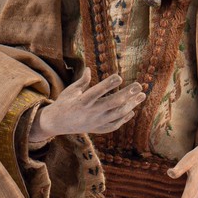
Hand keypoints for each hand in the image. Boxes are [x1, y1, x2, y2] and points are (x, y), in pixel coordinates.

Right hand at [28, 68, 145, 147]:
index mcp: (82, 101)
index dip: (108, 84)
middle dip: (127, 94)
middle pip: (112, 103)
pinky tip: (132, 111)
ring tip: (141, 96)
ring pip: (117, 114)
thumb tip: (89, 68)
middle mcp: (91, 112)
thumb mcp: (70, 90)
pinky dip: (123, 118)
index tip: (119, 76)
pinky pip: (114, 125)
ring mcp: (95, 122)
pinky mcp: (97, 129)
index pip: (97, 91)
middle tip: (139, 85)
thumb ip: (82, 81)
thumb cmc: (63, 103)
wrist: (56, 124)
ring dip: (131, 105)